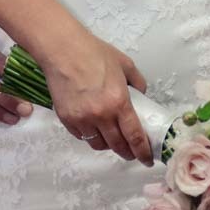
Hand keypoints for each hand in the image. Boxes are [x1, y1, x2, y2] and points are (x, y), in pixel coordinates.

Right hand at [43, 36, 152, 163]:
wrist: (62, 49)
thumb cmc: (94, 52)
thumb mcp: (124, 63)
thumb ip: (137, 82)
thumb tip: (141, 96)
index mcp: (119, 102)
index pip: (135, 137)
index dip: (143, 152)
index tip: (147, 159)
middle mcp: (101, 116)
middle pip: (118, 146)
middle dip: (127, 153)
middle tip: (132, 153)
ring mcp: (82, 119)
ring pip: (99, 145)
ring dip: (108, 145)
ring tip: (111, 139)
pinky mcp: (67, 119)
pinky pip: (82, 136)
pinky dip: (90, 136)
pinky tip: (93, 128)